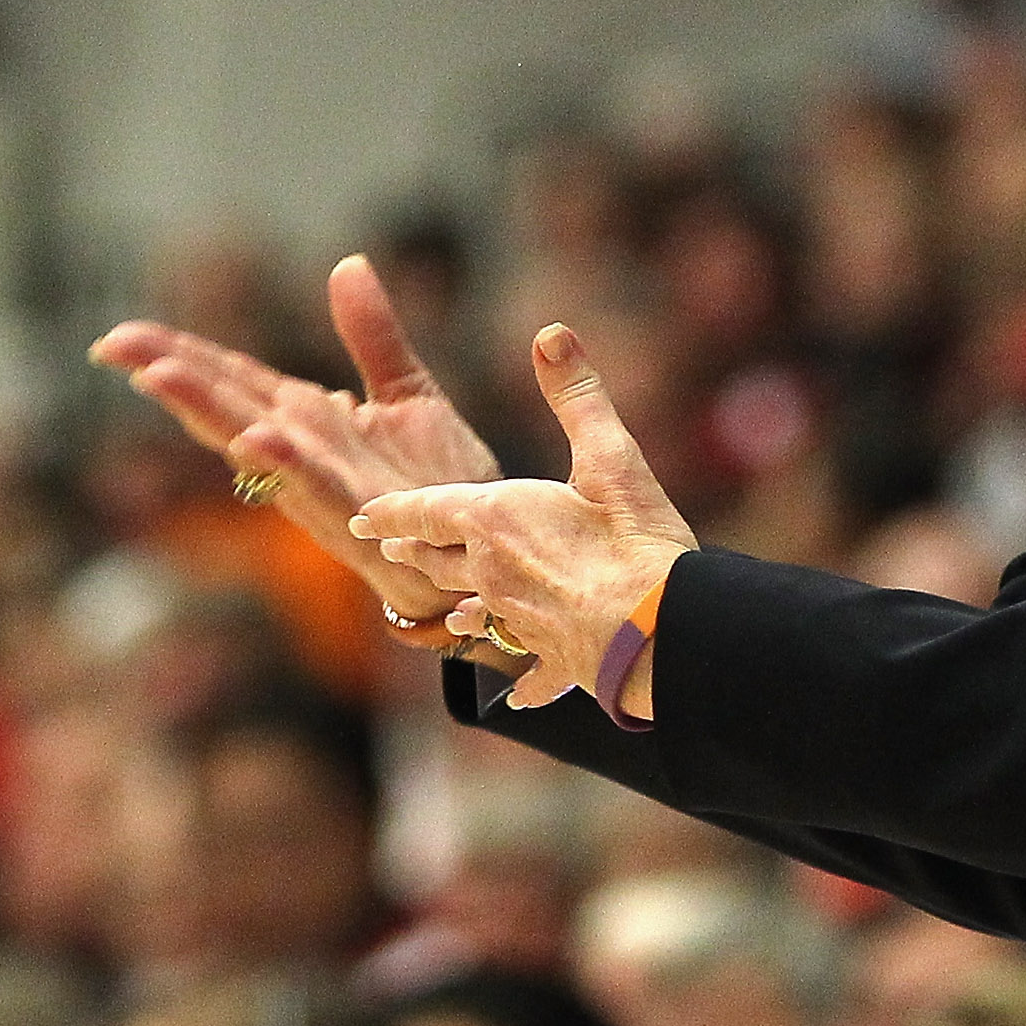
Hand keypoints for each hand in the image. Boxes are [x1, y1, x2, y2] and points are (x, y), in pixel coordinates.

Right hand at [93, 254, 499, 643]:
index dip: (178, 353)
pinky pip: (319, 486)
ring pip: (257, 443)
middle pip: (227, 403)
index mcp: (306, 419)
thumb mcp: (407, 392)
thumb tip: (346, 264)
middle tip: (111, 344)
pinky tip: (254, 438)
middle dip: (173, 373)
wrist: (484, 549)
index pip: (232, 377)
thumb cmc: (436, 482)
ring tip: (158, 377)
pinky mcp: (362, 516)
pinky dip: (285, 464)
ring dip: (209, 411)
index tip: (117, 335)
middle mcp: (302, 451)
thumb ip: (371, 335)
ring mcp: (326, 486)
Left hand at [352, 323, 695, 712]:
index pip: (425, 511)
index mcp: (496, 522)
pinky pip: (527, 669)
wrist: (661, 636)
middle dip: (414, 552)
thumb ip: (577, 395)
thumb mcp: (611, 457)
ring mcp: (517, 622)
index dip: (392, 510)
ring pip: (474, 613)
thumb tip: (552, 333)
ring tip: (450, 612)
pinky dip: (523, 676)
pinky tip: (520, 692)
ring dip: (459, 607)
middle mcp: (491, 575)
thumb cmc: (635, 545)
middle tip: (390, 549)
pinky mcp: (550, 660)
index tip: (364, 515)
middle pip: (438, 562)